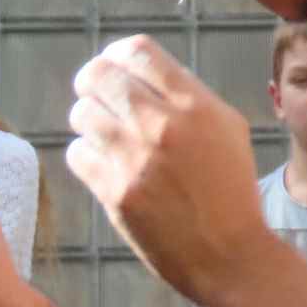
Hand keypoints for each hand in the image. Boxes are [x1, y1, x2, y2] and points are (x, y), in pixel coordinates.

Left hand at [67, 36, 277, 304]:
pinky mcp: (114, 192)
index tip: (112, 64)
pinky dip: (85, 156)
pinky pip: (77, 154)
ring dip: (87, 120)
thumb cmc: (229, 189)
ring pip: (82, 114)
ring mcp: (135, 160)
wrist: (228, 254)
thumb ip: (186, 96)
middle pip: (100, 76)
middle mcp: (162, 126)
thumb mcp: (226, 128)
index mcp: (195, 104)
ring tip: (103, 134)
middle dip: (90, 81)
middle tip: (92, 93)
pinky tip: (102, 165)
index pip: (137, 52)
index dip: (116, 53)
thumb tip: (139, 74)